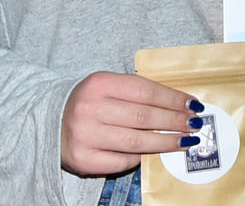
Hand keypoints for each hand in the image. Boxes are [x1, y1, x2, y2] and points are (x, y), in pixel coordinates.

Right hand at [60, 71, 203, 176]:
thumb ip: (138, 92)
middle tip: (195, 124)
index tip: (193, 104)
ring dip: (165, 142)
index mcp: (100, 83)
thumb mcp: (109, 86)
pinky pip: (121, 161)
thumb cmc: (91, 102)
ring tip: (185, 141)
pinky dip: (140, 157)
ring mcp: (85, 135)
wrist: (50, 121)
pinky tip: (153, 152)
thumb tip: (179, 104)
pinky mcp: (83, 159)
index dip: (173, 99)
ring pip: (136, 141)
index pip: (145, 91)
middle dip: (175, 121)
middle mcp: (91, 108)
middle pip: (144, 116)